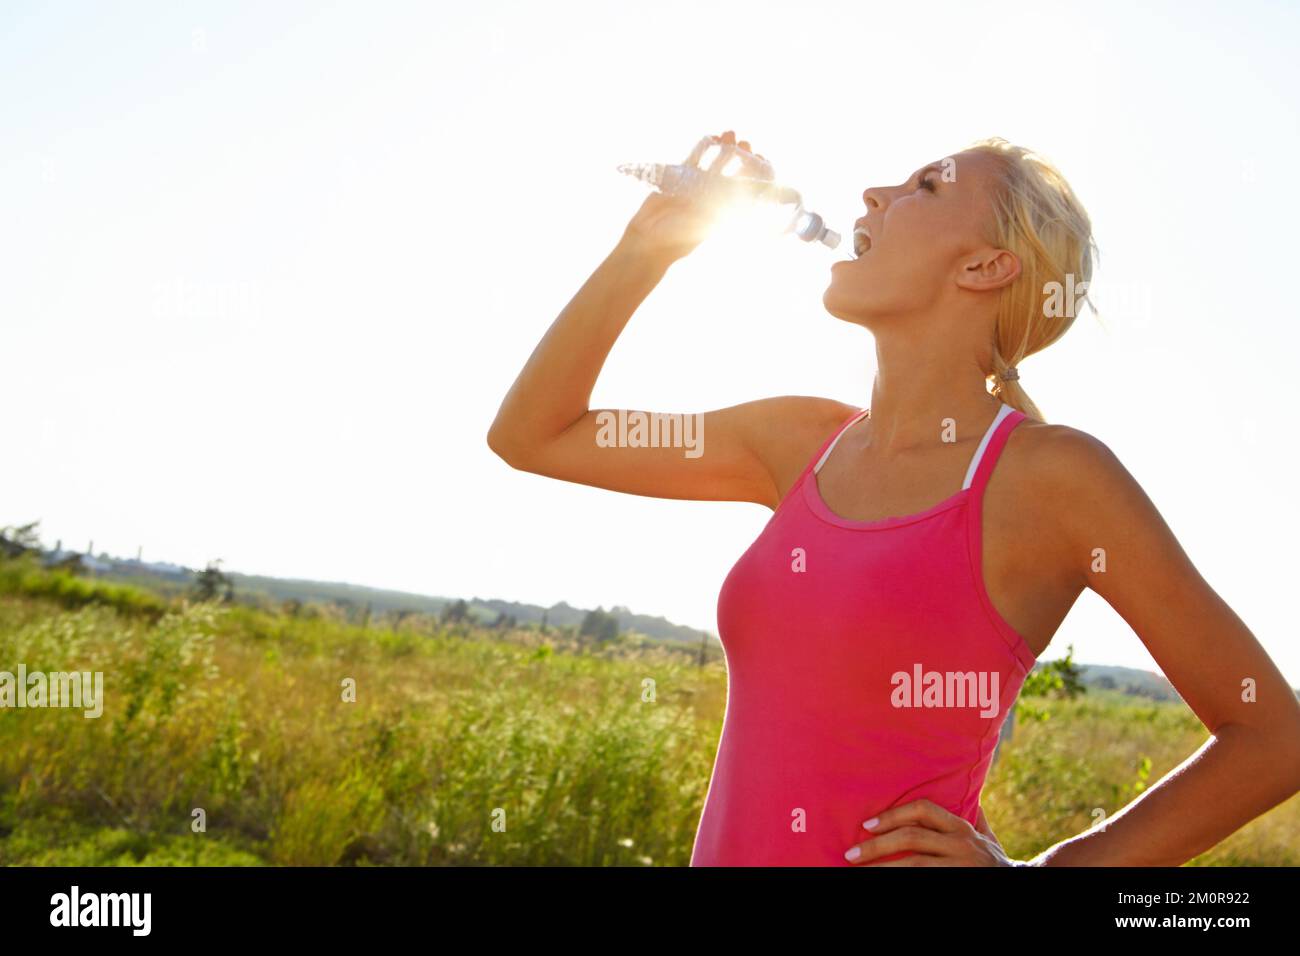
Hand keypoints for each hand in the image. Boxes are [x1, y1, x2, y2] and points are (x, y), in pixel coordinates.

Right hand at [619, 129, 769, 265]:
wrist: (648, 239)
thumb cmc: (677, 240)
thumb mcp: (701, 225)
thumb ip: (715, 209)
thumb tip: (733, 193)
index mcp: (724, 212)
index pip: (747, 190)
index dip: (756, 175)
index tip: (760, 162)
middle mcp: (714, 198)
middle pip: (734, 173)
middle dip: (741, 158)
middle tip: (746, 144)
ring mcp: (697, 187)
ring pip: (715, 163)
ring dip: (724, 148)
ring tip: (730, 134)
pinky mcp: (680, 179)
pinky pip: (694, 160)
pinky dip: (703, 148)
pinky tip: (711, 137)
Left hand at [843, 798, 1027, 865]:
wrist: (1024, 886)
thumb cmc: (994, 860)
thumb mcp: (985, 835)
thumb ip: (971, 815)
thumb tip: (961, 785)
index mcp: (961, 827)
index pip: (922, 810)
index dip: (892, 814)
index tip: (867, 824)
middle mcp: (960, 845)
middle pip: (911, 839)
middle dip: (877, 845)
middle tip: (851, 853)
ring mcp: (959, 867)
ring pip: (913, 865)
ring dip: (882, 868)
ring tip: (858, 870)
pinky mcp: (956, 883)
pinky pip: (921, 881)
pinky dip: (900, 881)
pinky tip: (882, 882)